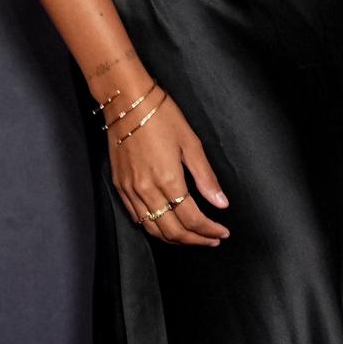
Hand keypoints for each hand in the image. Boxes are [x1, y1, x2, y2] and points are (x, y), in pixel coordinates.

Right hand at [106, 87, 229, 246]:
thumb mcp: (191, 143)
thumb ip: (206, 178)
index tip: (223, 232)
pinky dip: (153, 227)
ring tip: (194, 237)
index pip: (192, 218)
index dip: (209, 230)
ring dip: (175, 238)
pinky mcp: (119, 187)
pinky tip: (167, 225)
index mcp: (168, 180)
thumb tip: (221, 203)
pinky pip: (136, 218)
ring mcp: (129, 191)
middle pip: (172, 230)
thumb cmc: (162, 117)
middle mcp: (146, 190)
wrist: (127, 104)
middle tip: (213, 239)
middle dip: (195, 239)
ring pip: (152, 228)